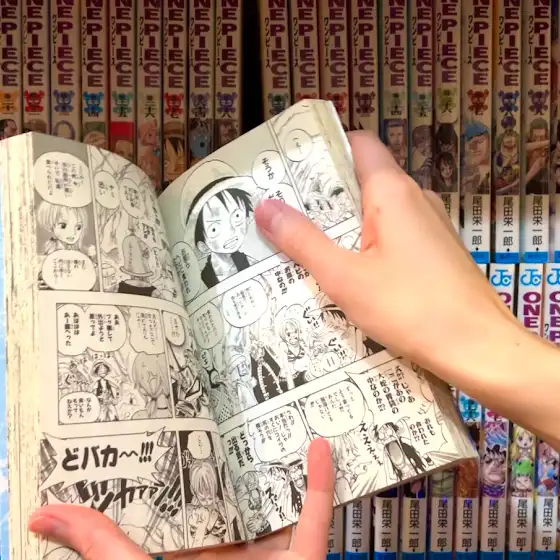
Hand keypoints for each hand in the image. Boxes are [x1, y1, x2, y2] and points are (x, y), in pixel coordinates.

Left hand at [28, 439, 333, 559]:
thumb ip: (98, 546)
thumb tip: (44, 514)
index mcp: (193, 558)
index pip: (185, 503)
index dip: (182, 463)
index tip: (180, 421)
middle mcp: (231, 556)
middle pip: (237, 495)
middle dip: (238, 453)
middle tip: (234, 403)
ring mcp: (269, 559)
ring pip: (281, 502)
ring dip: (286, 465)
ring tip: (281, 416)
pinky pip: (316, 518)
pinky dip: (321, 485)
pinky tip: (319, 448)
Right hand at [256, 131, 517, 383]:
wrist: (479, 349)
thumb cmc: (410, 307)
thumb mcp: (345, 277)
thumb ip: (303, 241)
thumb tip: (264, 207)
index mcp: (392, 191)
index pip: (358, 144)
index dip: (324, 149)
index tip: (289, 167)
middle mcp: (415, 199)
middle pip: (363, 180)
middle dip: (322, 195)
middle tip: (282, 212)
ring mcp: (430, 227)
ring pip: (377, 212)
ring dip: (343, 224)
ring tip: (303, 244)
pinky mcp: (436, 253)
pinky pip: (393, 236)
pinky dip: (366, 244)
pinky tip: (346, 272)